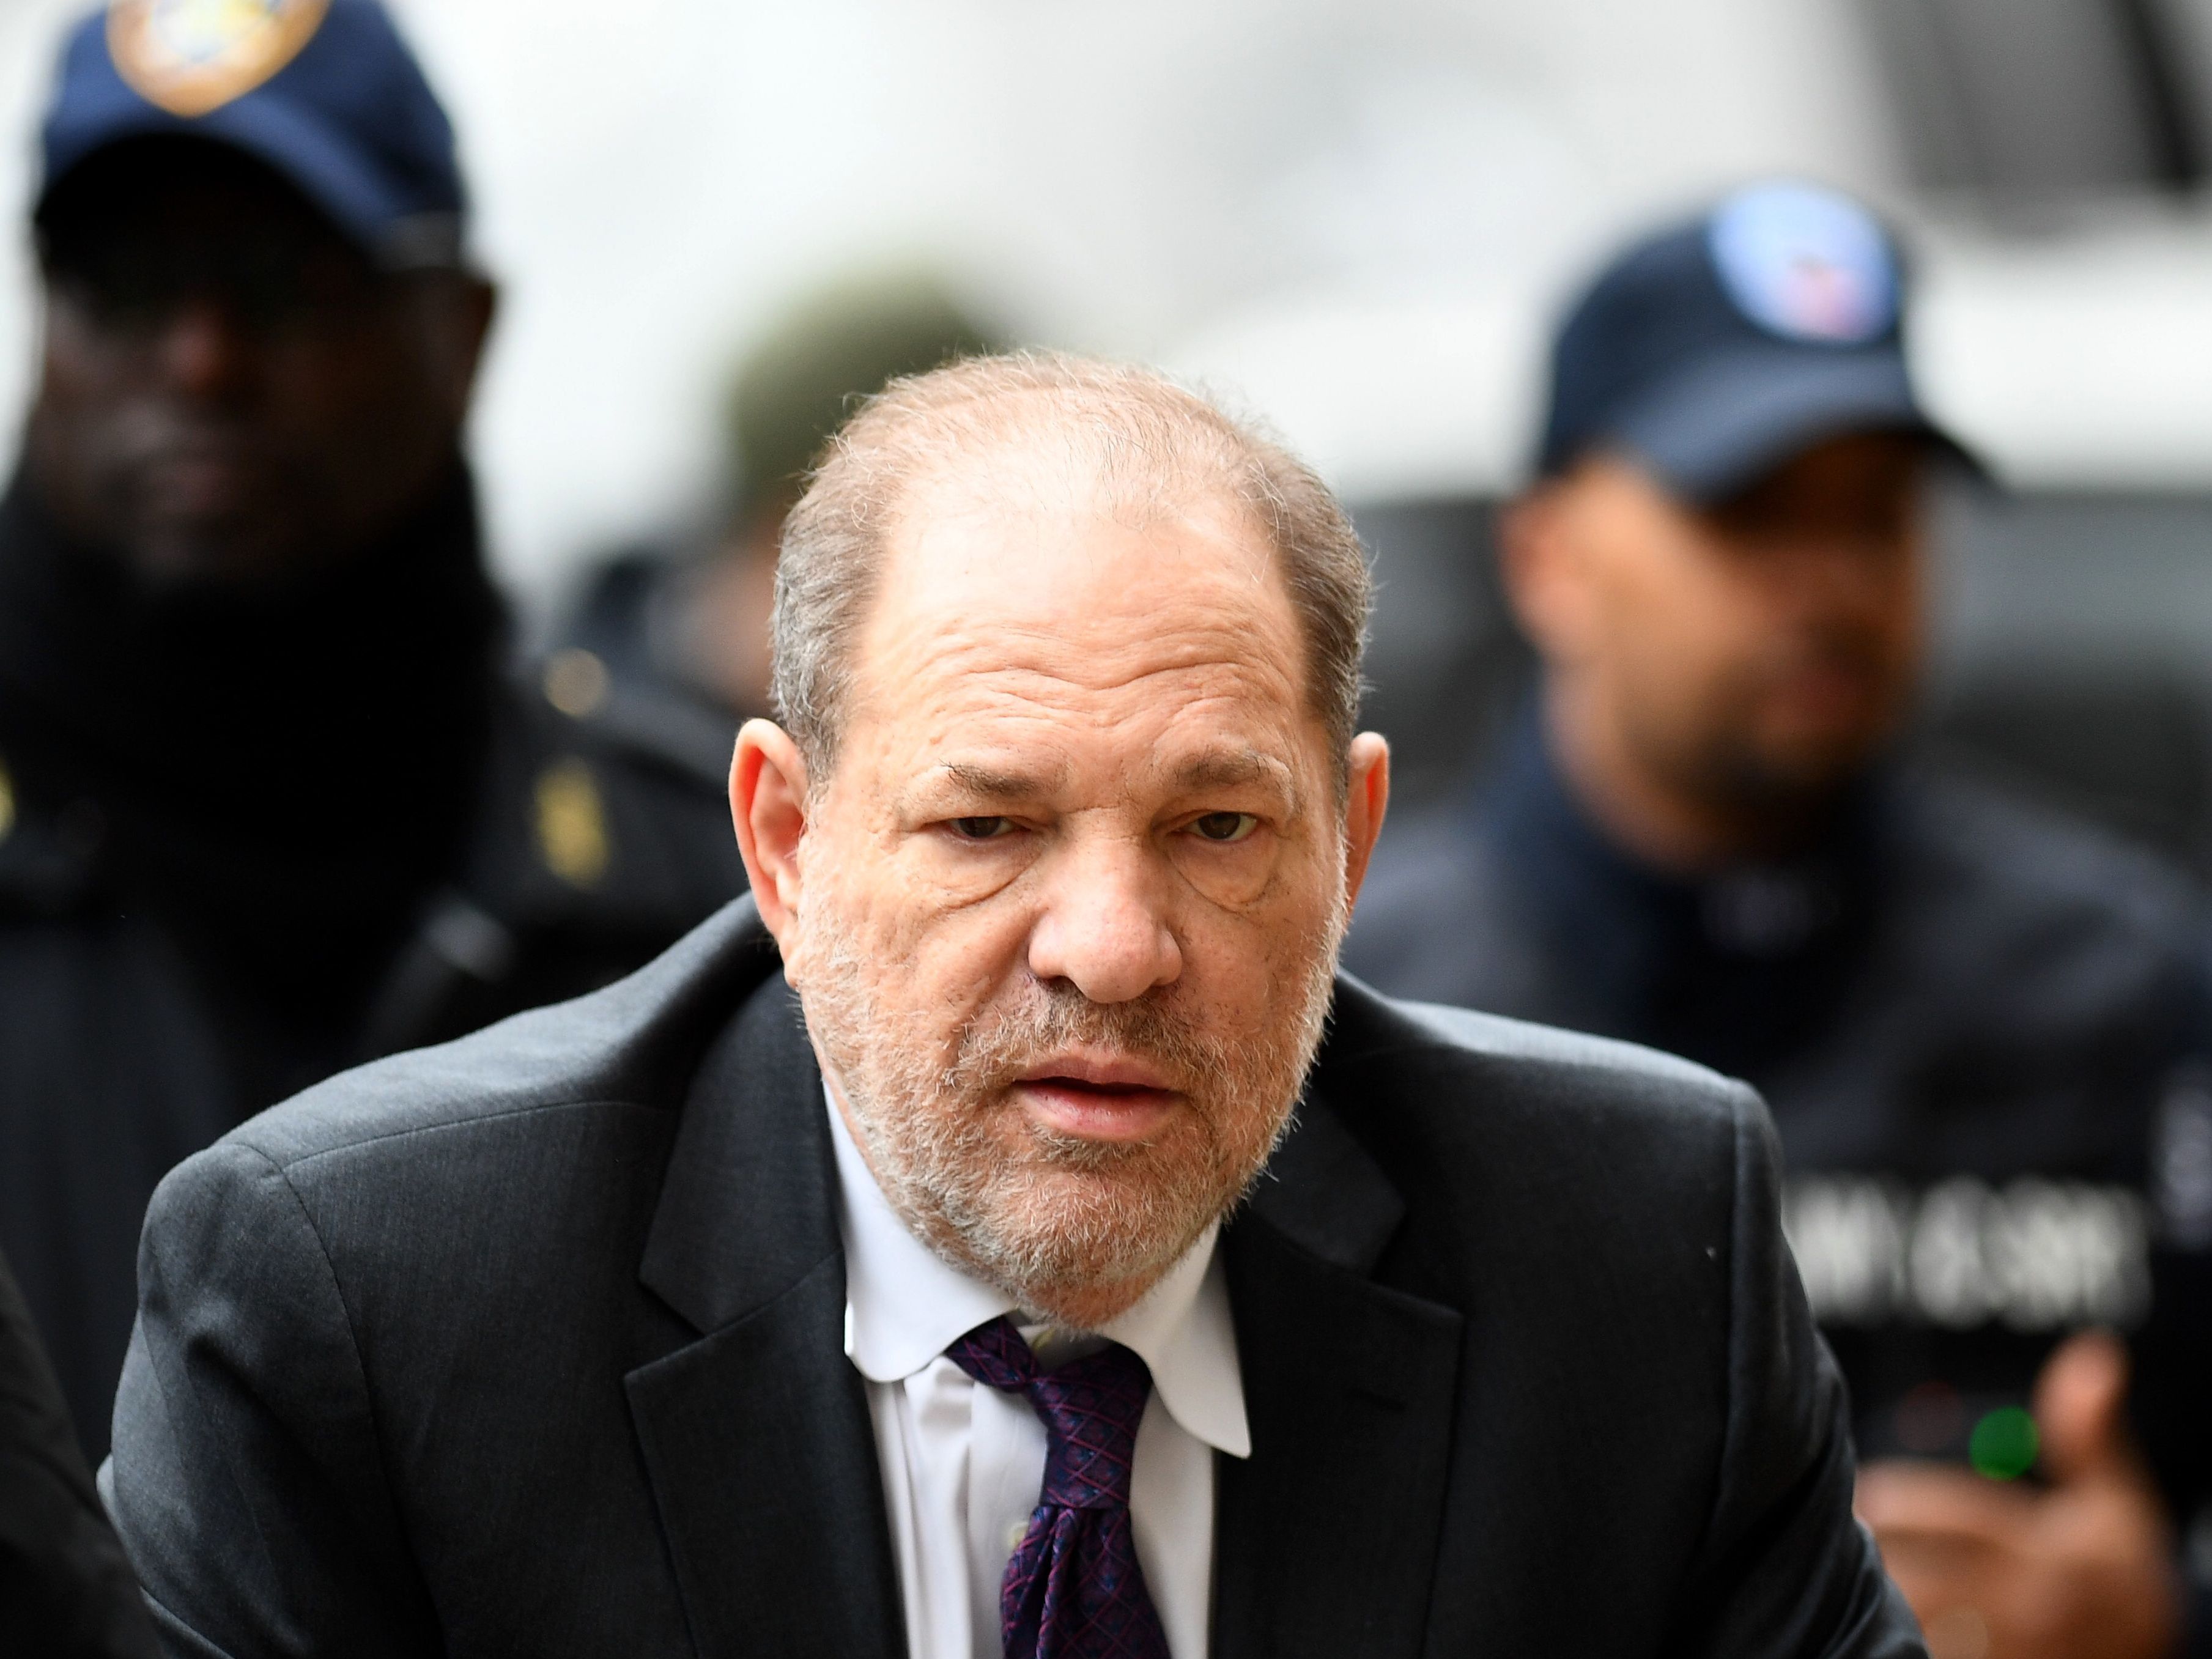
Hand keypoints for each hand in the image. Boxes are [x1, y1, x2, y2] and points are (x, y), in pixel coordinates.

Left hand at [1855, 1330, 2180, 1658]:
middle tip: (1828, 1526)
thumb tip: (2094, 1356)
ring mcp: (2011, 1654)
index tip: (1861, 1489)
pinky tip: (1865, 1620)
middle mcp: (2027, 1610)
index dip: (1902, 1504)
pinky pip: (1932, 1656)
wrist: (2156, 1656)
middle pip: (1924, 1582)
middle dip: (1877, 1553)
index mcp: (2047, 1555)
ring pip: (1923, 1627)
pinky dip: (1902, 1640)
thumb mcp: (2118, 1500)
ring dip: (1881, 1598)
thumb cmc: (2119, 1568)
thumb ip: (2090, 1432)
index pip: (1959, 1522)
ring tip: (1832, 1570)